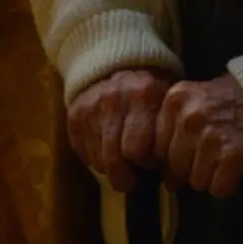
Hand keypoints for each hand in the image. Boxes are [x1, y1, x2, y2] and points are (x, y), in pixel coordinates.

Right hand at [67, 69, 173, 193]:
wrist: (117, 67)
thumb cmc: (150, 95)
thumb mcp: (166, 104)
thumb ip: (168, 133)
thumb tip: (168, 176)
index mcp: (144, 94)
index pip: (137, 149)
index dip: (146, 163)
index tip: (152, 164)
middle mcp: (114, 98)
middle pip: (113, 159)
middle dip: (126, 174)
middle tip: (136, 173)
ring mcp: (91, 107)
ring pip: (99, 161)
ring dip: (112, 168)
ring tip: (124, 159)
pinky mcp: (74, 117)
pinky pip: (85, 156)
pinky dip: (98, 159)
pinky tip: (109, 148)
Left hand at [154, 74, 242, 198]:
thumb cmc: (231, 100)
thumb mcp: (196, 98)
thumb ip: (173, 124)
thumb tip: (157, 169)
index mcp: (176, 99)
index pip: (157, 148)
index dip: (173, 155)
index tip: (190, 151)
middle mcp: (189, 117)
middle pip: (174, 168)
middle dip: (190, 169)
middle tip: (211, 155)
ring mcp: (210, 136)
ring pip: (195, 181)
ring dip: (210, 176)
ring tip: (225, 156)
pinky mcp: (232, 154)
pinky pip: (218, 187)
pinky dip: (228, 183)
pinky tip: (236, 165)